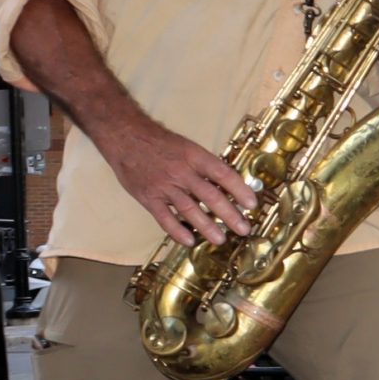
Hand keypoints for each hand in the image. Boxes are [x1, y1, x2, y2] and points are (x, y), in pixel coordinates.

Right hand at [99, 114, 255, 246]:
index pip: (223, 174)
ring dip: (207, 226)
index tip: (252, 204)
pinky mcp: (149, 197)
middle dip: (229, 214)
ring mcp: (164, 186)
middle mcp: (182, 172)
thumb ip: (205, 165)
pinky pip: (165, 218)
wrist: (126, 138)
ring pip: (190, 209)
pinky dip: (177, 231)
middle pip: (210, 195)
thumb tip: (228, 183)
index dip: (239, 189)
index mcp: (195, 157)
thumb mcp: (188, 147)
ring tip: (220, 239)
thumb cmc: (161, 143)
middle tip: (243, 228)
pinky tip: (189, 241)